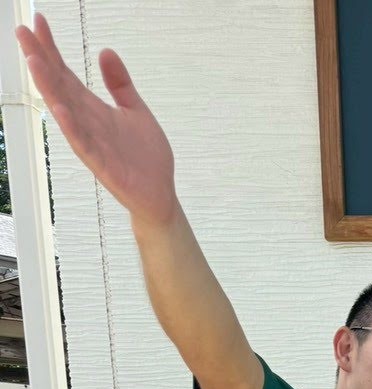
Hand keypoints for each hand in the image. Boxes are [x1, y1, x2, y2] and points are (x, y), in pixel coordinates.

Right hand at [16, 13, 177, 227]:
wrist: (159, 194)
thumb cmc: (146, 157)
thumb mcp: (135, 111)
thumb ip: (120, 84)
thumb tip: (105, 51)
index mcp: (93, 109)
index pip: (66, 73)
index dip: (52, 49)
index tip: (38, 21)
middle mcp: (86, 123)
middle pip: (58, 86)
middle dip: (40, 60)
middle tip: (22, 31)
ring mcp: (92, 143)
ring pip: (65, 112)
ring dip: (48, 87)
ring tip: (33, 61)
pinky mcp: (102, 165)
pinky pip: (83, 144)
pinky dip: (71, 127)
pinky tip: (59, 108)